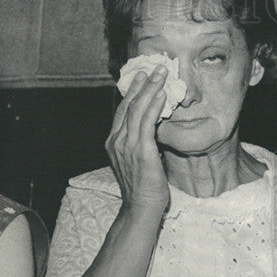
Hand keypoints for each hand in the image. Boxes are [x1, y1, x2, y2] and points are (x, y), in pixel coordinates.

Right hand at [106, 66, 169, 215]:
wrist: (141, 208)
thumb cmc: (143, 188)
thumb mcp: (139, 161)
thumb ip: (142, 145)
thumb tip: (154, 132)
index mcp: (114, 142)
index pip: (122, 111)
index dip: (132, 92)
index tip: (141, 78)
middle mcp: (117, 141)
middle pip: (127, 105)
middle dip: (141, 84)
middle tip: (153, 68)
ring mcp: (126, 145)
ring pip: (137, 109)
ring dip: (150, 89)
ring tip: (161, 74)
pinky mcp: (140, 151)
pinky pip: (147, 122)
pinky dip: (154, 106)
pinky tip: (162, 94)